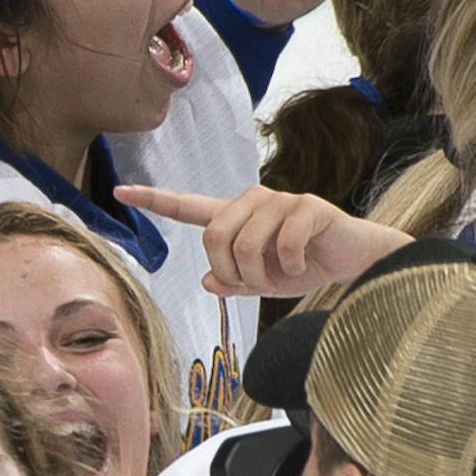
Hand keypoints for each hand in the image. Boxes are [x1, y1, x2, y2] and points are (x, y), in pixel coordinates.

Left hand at [117, 182, 408, 299]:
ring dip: (262, 276)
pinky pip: (283, 245)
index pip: (189, 207)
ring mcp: (280, 200)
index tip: (120, 190)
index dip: (155, 200)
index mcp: (236, 218)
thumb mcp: (262, 285)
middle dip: (231, 271)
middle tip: (254, 284)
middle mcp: (253, 202)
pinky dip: (291, 268)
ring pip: (246, 245)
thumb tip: (209, 281)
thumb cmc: (305, 268)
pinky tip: (304, 266)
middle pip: (214, 236)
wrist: (354, 262)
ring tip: (283, 277)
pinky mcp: (307, 206)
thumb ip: (233, 283)